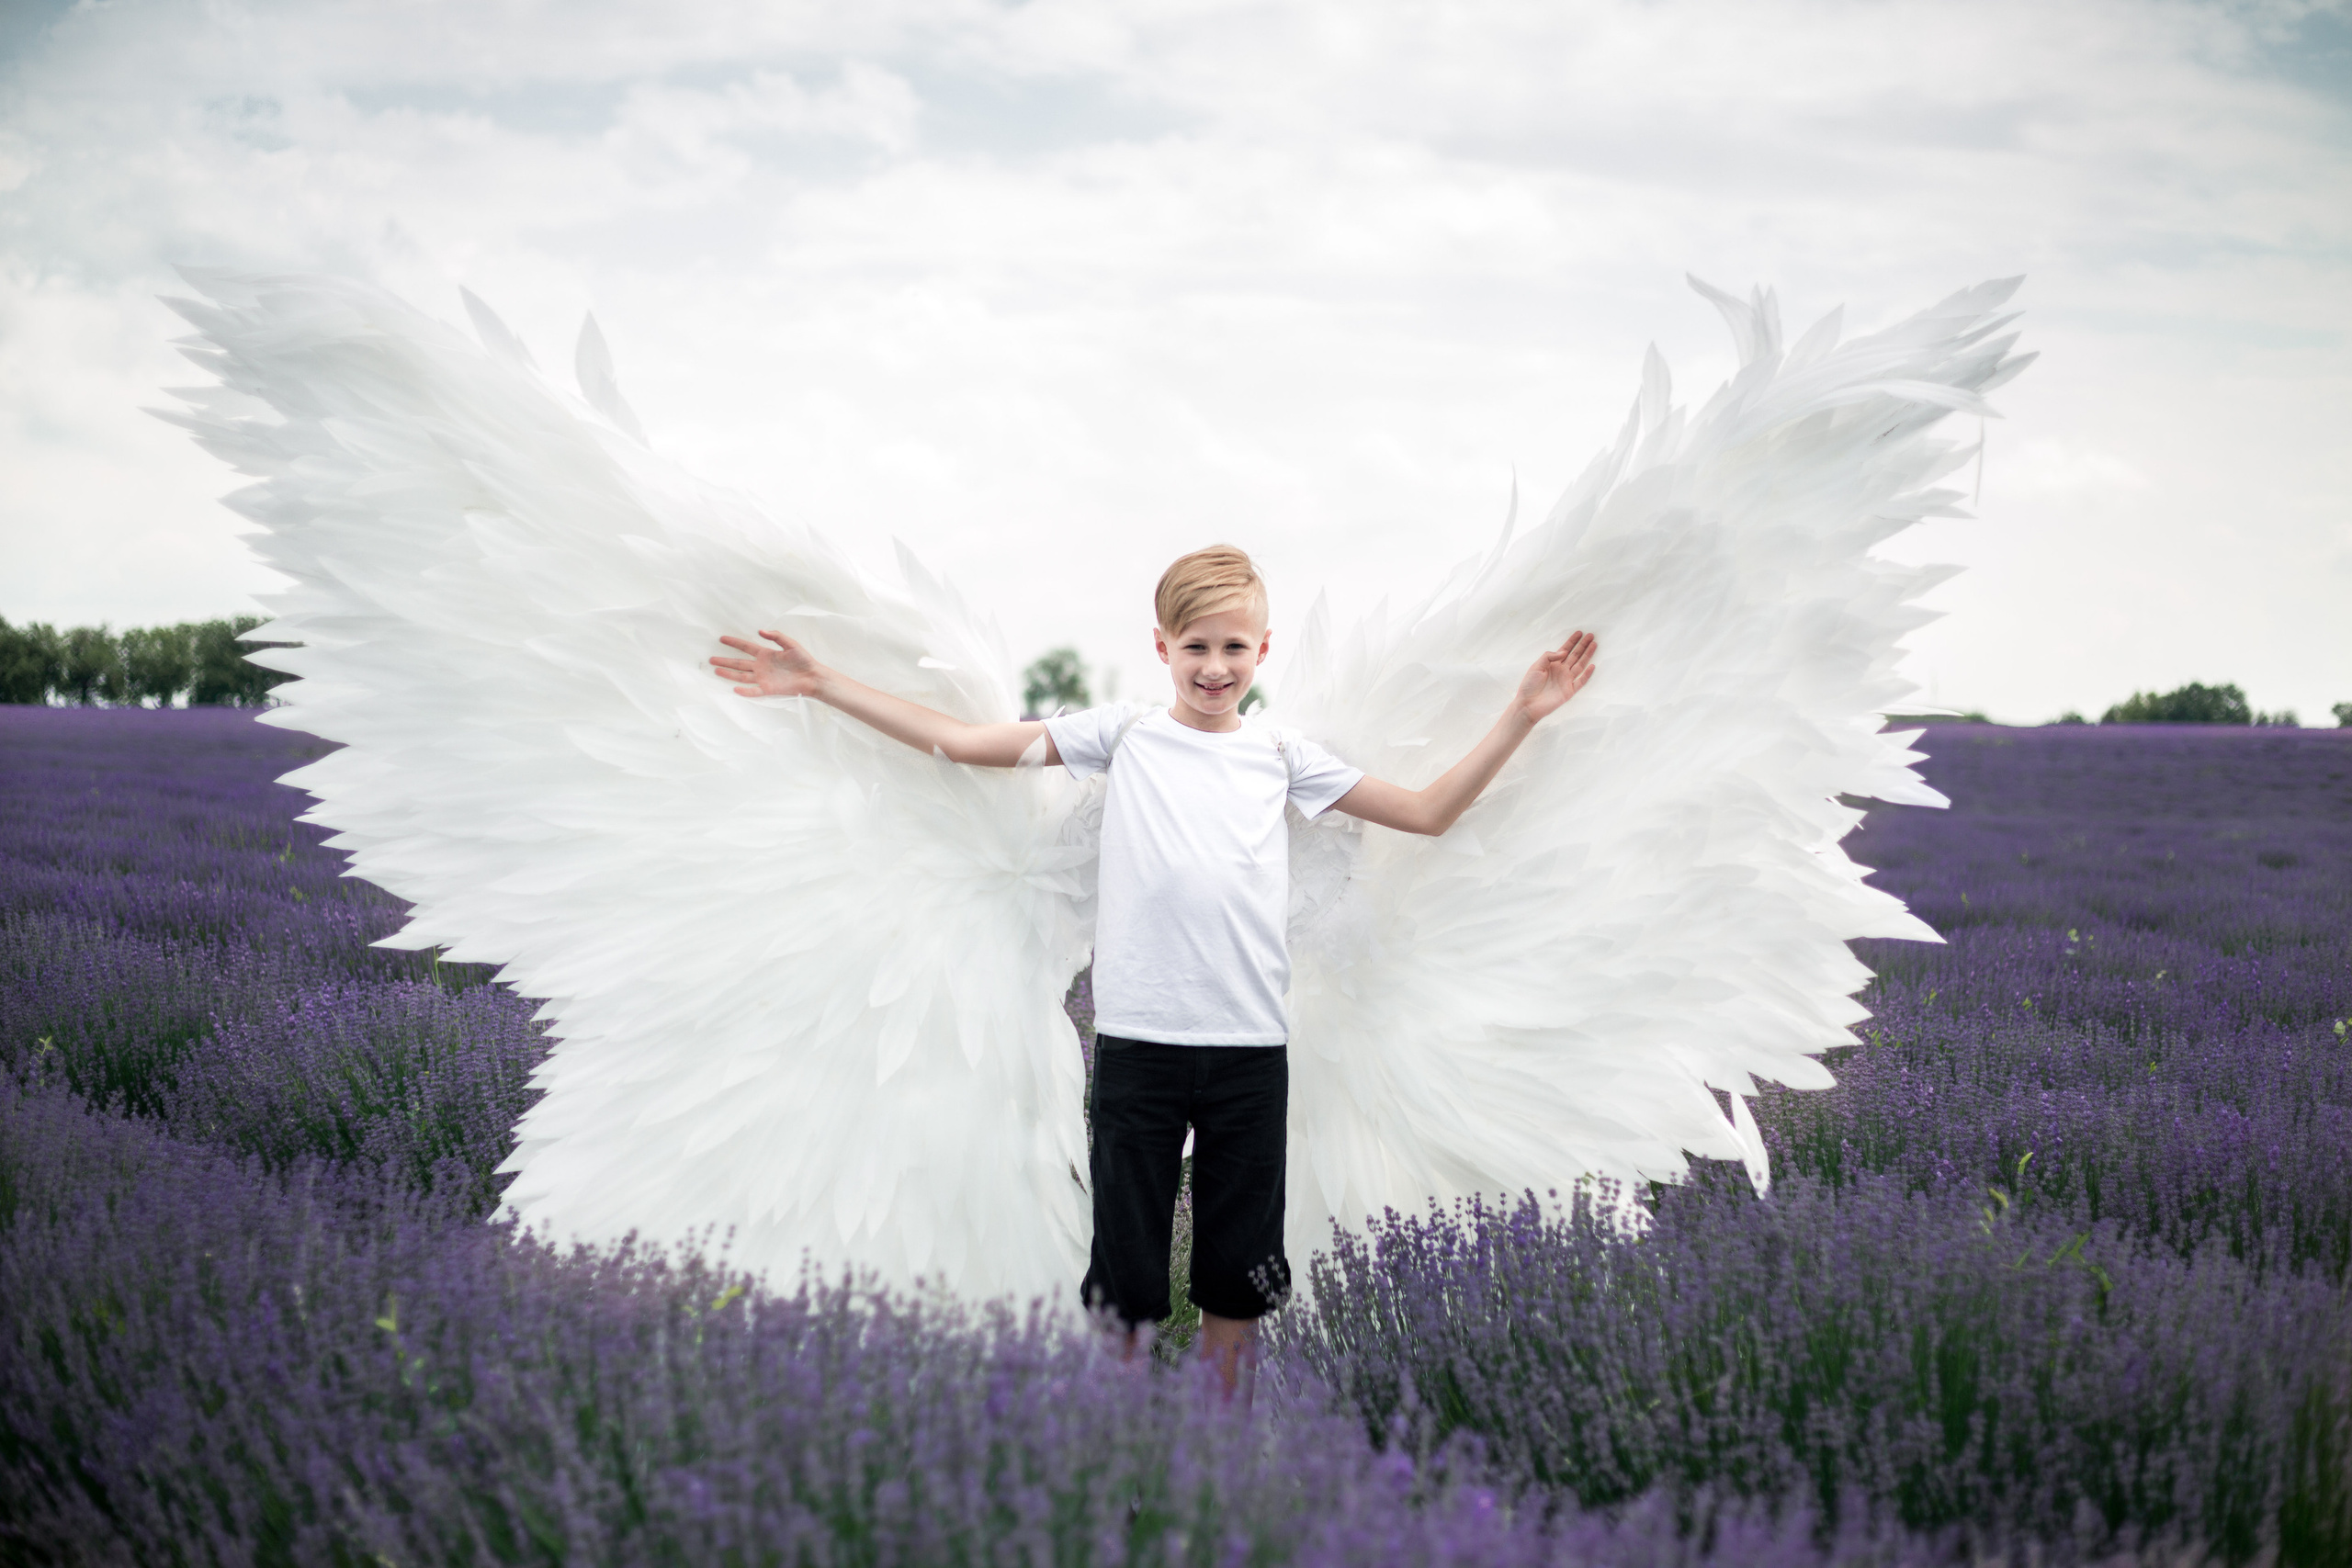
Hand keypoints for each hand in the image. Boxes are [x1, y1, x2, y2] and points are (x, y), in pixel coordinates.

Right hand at [710, 630, 824, 698]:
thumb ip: (776, 636)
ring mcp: (763, 678)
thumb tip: (760, 631)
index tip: (722, 638)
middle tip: (711, 659)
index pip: (746, 647)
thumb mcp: (791, 644)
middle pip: (739, 663)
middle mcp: (762, 666)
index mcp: (766, 654)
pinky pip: (754, 691)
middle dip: (725, 661)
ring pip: (742, 676)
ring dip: (729, 674)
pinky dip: (745, 691)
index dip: (734, 643)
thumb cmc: (804, 660)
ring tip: (716, 671)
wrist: (812, 676)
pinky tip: (734, 689)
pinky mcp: (769, 689)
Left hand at [1513, 630, 1596, 722]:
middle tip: (1591, 635)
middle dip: (1583, 645)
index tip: (1580, 633)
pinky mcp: (1569, 691)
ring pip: (1580, 665)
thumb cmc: (1529, 686)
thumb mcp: (1536, 666)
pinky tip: (1592, 666)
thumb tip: (1564, 652)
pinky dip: (1586, 674)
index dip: (1572, 641)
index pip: (1565, 650)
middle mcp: (1561, 671)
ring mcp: (1566, 680)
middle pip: (1575, 655)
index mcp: (1552, 664)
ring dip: (1587, 655)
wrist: (1528, 704)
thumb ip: (1549, 657)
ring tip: (1594, 645)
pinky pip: (1581, 681)